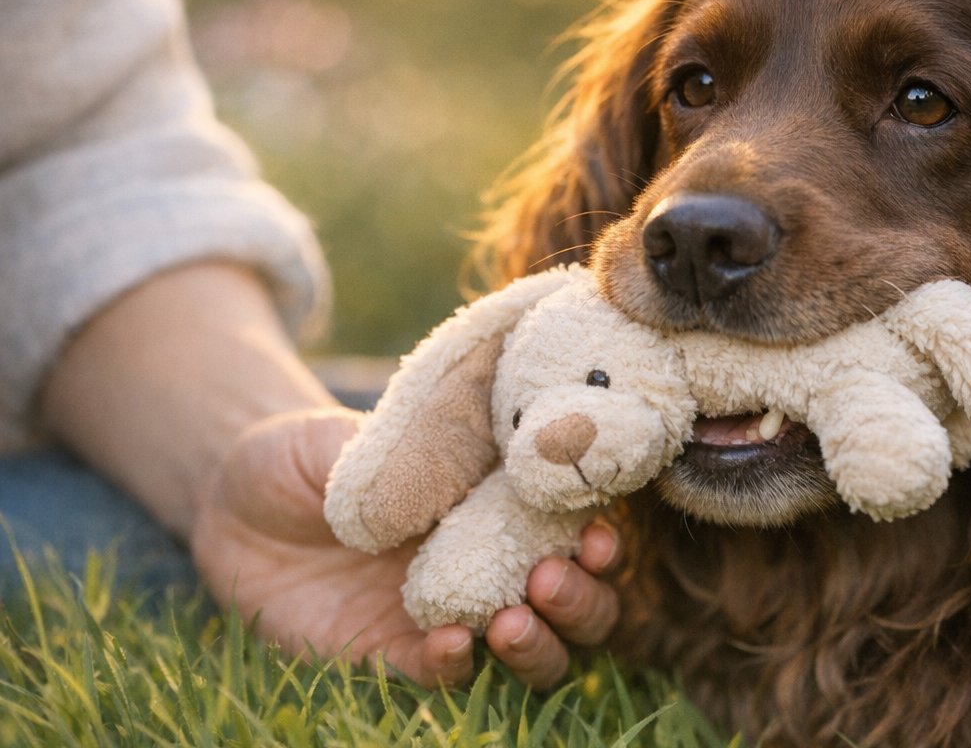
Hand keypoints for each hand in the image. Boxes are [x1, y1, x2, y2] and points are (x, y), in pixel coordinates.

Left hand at [191, 408, 622, 687]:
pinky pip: (443, 676)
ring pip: (530, 652)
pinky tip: (448, 644)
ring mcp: (446, 616)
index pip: (574, 533)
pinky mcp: (391, 655)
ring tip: (513, 622)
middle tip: (550, 578)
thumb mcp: (353, 436)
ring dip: (539, 644)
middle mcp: (489, 567)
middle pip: (575, 607)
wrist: (229, 502)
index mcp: (500, 508)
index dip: (599, 539)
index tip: (598, 534)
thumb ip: (413, 449)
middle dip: (581, 601)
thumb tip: (475, 458)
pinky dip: (458, 666)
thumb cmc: (305, 452)